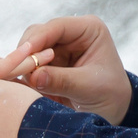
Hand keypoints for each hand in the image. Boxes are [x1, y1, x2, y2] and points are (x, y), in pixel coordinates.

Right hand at [0, 15, 131, 125]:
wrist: (114, 110)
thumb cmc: (110, 95)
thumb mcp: (89, 88)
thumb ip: (62, 81)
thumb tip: (34, 76)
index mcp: (88, 29)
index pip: (56, 27)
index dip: (37, 39)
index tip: (23, 55)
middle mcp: (71, 34)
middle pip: (37, 34)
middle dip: (28, 54)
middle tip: (23, 75)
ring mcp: (58, 47)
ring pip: (29, 49)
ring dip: (26, 66)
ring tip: (31, 86)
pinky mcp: (49, 62)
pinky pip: (29, 64)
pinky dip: (26, 75)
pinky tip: (29, 88)